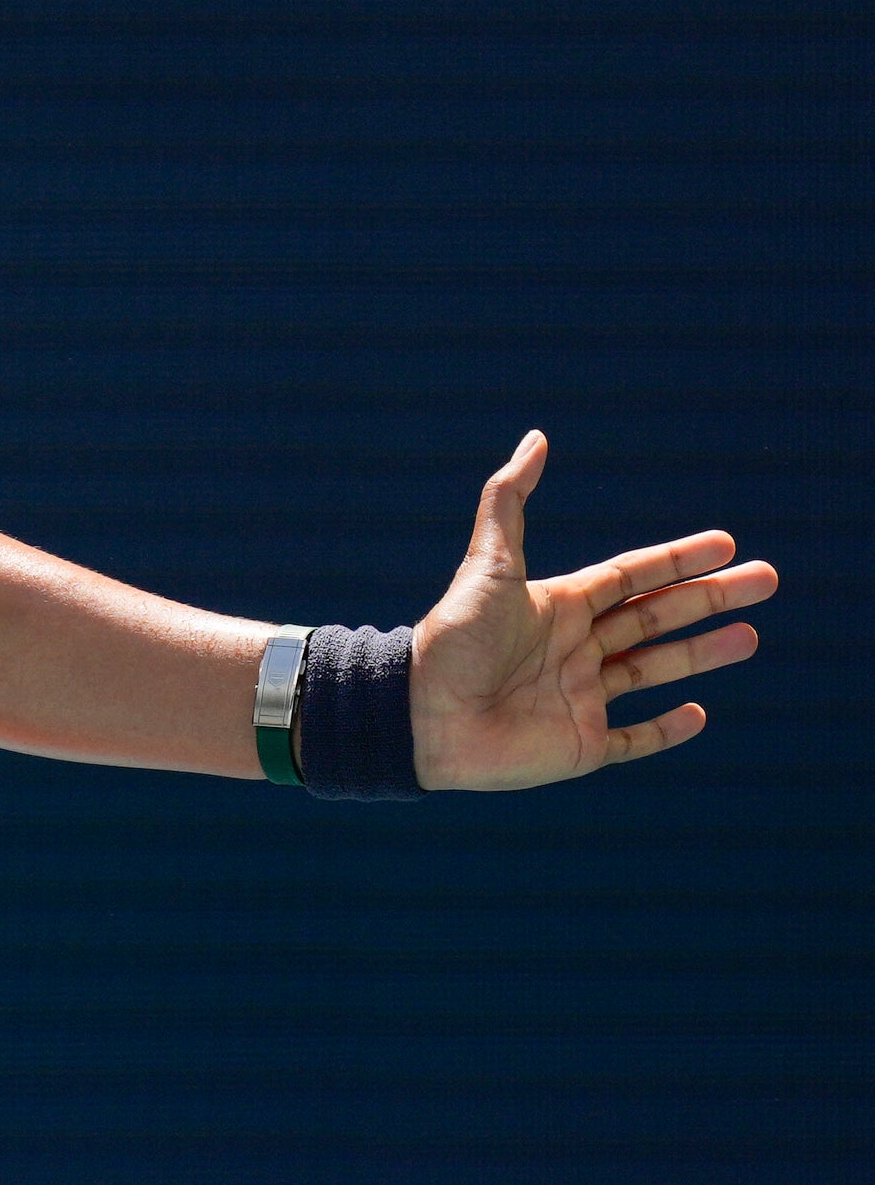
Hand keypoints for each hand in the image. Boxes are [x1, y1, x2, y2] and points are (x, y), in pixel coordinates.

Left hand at [410, 432, 774, 791]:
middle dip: (709, 599)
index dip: (678, 559)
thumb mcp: (488, 565)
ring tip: (750, 636)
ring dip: (702, 654)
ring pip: (653, 671)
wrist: (418, 717)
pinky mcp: (578, 745)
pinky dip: (666, 731)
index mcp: (558, 607)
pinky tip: (700, 713)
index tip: (726, 544)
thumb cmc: (451, 641)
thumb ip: (509, 501)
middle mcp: (573, 650)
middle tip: (766, 580)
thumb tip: (535, 438)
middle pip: (655, 618)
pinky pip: (632, 740)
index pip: (632, 577)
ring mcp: (578, 697)